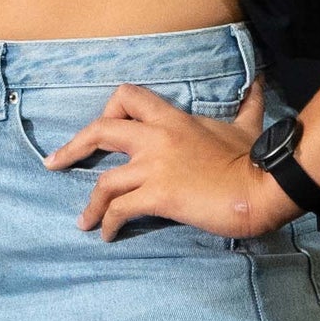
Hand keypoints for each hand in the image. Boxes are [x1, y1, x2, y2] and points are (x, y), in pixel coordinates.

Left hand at [45, 77, 298, 240]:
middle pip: (100, 130)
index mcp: (173, 119)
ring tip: (83, 222)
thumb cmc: (253, 158)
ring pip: (104, 181)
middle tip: (55, 163)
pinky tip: (106, 235)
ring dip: (89, 204)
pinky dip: (107, 223)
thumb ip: (246, 105)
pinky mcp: (159, 195)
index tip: (97, 129)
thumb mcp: (246, 125)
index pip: (127, 97)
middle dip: (73, 148)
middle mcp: (157, 138)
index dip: (107, 111)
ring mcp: (155, 167)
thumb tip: (258, 85)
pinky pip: (119, 209)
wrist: (264, 186)